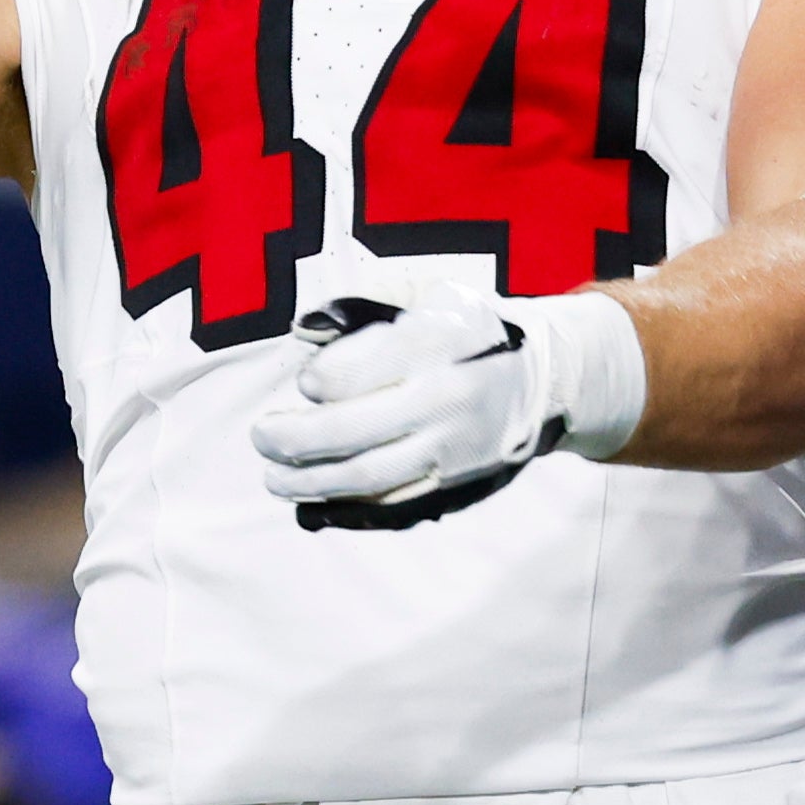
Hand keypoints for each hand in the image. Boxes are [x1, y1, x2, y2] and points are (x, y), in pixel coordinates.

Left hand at [252, 293, 553, 525]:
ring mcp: (452, 449)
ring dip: (309, 482)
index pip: (359, 371)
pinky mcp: (456, 486)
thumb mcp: (429, 293)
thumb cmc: (468, 330)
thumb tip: (304, 325)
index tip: (305, 383)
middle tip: (261, 437)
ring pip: (367, 477)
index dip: (319, 380)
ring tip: (273, 476)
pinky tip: (310, 504)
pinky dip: (346, 510)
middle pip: (353, 431)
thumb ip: (364, 299)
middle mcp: (445, 399)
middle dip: (295, 439)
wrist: (543, 381)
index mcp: (437, 343)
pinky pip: (392, 507)